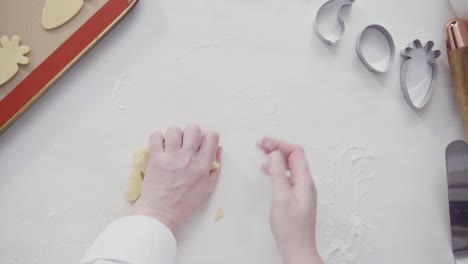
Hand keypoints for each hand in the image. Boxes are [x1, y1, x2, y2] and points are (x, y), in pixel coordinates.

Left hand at [133, 125, 221, 232]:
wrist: (160, 213)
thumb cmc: (184, 204)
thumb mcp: (207, 189)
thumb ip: (215, 169)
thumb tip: (218, 149)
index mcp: (202, 166)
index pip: (211, 137)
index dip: (208, 137)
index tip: (202, 144)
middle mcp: (187, 159)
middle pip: (194, 129)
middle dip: (192, 134)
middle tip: (187, 144)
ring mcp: (170, 157)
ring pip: (174, 130)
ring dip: (174, 135)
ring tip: (173, 145)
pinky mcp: (155, 158)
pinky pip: (155, 136)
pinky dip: (158, 138)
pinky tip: (160, 147)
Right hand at [258, 137, 322, 263]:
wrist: (297, 249)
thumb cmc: (290, 228)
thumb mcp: (281, 197)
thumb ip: (278, 174)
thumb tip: (275, 154)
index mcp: (304, 181)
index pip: (295, 152)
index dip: (279, 144)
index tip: (264, 142)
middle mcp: (305, 183)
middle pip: (293, 157)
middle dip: (277, 148)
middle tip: (261, 144)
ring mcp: (301, 190)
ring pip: (289, 166)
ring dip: (276, 157)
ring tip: (262, 153)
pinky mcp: (296, 197)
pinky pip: (287, 176)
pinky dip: (277, 169)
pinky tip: (268, 171)